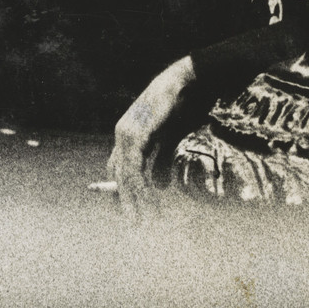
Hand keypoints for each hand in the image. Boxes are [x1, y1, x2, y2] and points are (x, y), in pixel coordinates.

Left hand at [107, 56, 196, 215]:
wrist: (191, 81)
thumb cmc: (185, 105)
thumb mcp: (171, 139)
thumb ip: (161, 161)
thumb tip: (158, 187)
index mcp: (128, 135)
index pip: (118, 170)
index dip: (123, 193)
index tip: (131, 214)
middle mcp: (122, 135)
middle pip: (117, 176)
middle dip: (125, 202)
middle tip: (134, 226)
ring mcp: (126, 134)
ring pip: (124, 175)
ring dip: (133, 200)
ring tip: (141, 222)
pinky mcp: (136, 134)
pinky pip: (133, 167)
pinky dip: (139, 187)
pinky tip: (146, 201)